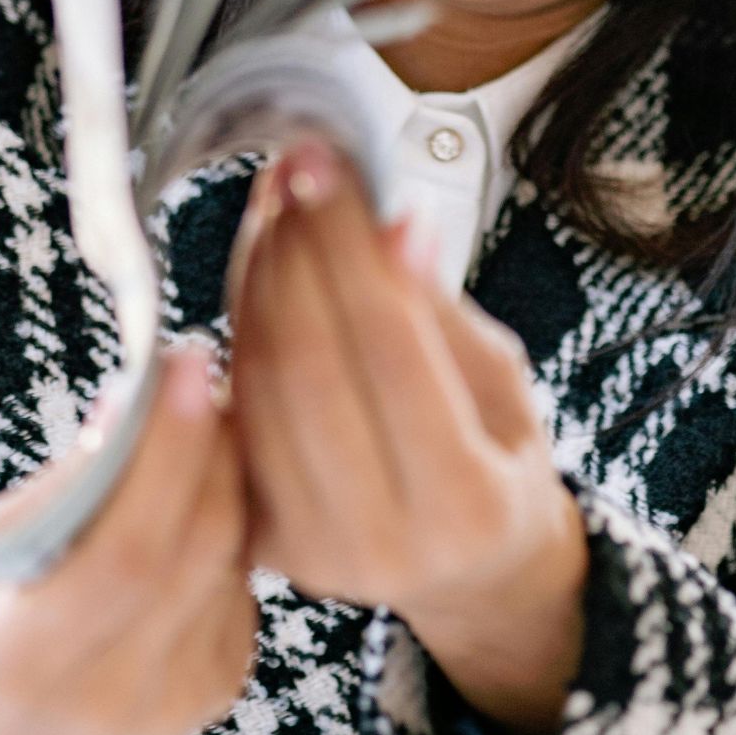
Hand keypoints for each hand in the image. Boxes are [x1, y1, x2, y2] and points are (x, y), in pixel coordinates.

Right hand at [0, 340, 254, 734]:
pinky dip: (227, 524)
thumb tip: (135, 398)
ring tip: (198, 418)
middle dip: (209, 444)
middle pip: (196, 547)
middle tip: (202, 370)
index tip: (185, 364)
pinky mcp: (219, 693)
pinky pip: (240, 584)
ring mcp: (177, 703)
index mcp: (27, 661)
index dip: (167, 452)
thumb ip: (63, 489)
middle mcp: (113, 693)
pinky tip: (197, 493)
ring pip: (230, 560)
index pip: (126, 551)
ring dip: (226, 475)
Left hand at [229, 140, 586, 734]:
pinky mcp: (261, 543)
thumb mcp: (502, 384)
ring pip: (257, 386)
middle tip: (294, 174)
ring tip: (278, 211)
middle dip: (292, 251)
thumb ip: (440, 314)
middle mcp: (381, 542)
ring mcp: (310, 552)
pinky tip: (258, 272)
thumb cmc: (496, 464)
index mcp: (465, 504)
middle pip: (306, 364)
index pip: (390, 347)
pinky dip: (237, 331)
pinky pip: (233, 414)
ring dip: (255, 280)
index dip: (348, 245)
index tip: (326, 163)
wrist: (471, 570)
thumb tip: (394, 226)